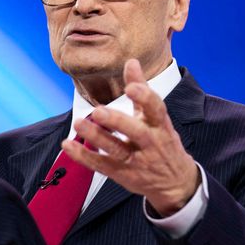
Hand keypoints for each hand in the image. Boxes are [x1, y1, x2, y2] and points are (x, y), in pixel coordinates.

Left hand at [62, 59, 199, 216]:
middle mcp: (151, 143)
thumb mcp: (158, 117)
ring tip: (79, 123)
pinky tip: (68, 145)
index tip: (131, 87)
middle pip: (137, 133)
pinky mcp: (123, 174)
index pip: (156, 110)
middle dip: (118, 122)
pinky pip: (101, 165)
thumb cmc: (163, 142)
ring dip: (96, 137)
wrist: (176, 183)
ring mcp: (137, 161)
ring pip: (116, 150)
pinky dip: (84, 156)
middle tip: (99, 111)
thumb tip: (131, 62)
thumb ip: (142, 90)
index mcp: (161, 125)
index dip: (145, 98)